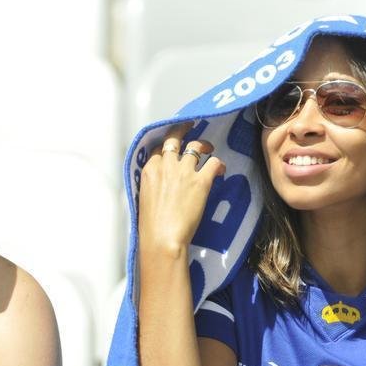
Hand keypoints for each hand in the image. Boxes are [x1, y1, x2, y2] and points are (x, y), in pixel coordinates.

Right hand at [138, 122, 225, 256]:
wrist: (163, 238)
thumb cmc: (151, 226)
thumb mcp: (144, 200)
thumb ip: (152, 186)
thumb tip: (160, 187)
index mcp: (149, 170)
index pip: (159, 149)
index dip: (167, 146)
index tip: (173, 147)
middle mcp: (166, 165)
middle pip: (175, 138)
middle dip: (182, 130)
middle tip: (189, 127)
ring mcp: (184, 171)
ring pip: (196, 146)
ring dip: (204, 145)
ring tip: (209, 148)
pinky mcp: (201, 181)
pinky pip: (214, 163)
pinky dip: (218, 164)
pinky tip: (221, 169)